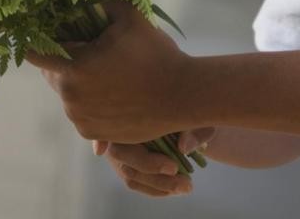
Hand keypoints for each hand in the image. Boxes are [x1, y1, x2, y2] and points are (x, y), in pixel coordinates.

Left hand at [26, 1, 193, 142]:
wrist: (184, 96)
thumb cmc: (157, 53)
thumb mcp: (130, 16)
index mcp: (74, 66)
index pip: (35, 53)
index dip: (35, 42)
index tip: (40, 35)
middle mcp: (71, 96)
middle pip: (50, 74)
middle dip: (61, 61)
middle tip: (83, 51)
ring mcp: (80, 117)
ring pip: (66, 94)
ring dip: (76, 83)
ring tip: (101, 72)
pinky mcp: (91, 133)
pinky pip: (79, 112)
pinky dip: (87, 103)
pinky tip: (108, 92)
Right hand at [93, 128, 215, 196]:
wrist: (189, 127)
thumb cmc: (190, 116)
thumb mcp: (198, 118)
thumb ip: (193, 129)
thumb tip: (183, 147)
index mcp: (129, 112)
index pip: (109, 124)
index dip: (101, 138)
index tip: (101, 150)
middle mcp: (117, 132)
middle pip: (120, 153)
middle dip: (148, 166)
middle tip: (177, 169)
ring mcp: (119, 151)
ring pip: (129, 173)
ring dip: (158, 183)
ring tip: (187, 185)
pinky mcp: (127, 167)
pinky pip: (135, 183)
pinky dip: (157, 189)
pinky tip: (177, 187)